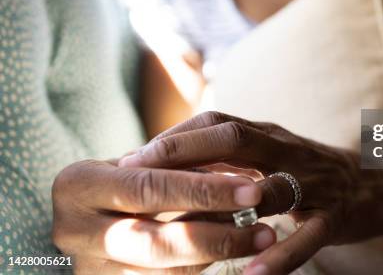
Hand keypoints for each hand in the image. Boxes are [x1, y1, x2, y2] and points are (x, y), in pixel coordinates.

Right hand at [52, 159, 276, 273]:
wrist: (94, 211)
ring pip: (164, 271)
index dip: (202, 190)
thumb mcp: (145, 163)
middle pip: (156, 242)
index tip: (253, 190)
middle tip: (265, 229)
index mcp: (77, 184)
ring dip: (218, 256)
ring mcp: (87, 267)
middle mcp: (73, 230)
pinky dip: (203, 268)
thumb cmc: (130, 177)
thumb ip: (179, 168)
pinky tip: (236, 254)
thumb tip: (242, 185)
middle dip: (217, 236)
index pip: (149, 187)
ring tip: (260, 240)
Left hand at [119, 112, 382, 274]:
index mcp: (271, 133)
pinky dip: (279, 257)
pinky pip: (306, 238)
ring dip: (229, 206)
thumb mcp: (271, 151)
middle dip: (185, 156)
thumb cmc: (307, 170)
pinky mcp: (334, 218)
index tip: (132, 157)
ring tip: (185, 229)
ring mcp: (314, 183)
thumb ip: (229, 154)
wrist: (375, 183)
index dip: (175, 137)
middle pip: (236, 140)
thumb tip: (168, 162)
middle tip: (140, 182)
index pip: (217, 122)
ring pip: (272, 189)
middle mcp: (289, 150)